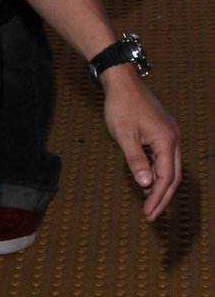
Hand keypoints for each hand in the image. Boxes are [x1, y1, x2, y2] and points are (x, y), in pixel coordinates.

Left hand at [101, 66, 181, 219]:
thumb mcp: (124, 136)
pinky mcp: (163, 132)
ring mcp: (170, 134)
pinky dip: (157, 172)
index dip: (157, 198)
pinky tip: (146, 181)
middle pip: (174, 176)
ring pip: (171, 168)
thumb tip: (146, 184)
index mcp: (166, 140)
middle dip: (162, 197)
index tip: (148, 213)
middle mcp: (174, 138)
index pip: (166, 178)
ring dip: (160, 186)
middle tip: (150, 215)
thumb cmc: (121, 106)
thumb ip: (136, 161)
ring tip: (147, 202)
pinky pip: (165, 158)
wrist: (122, 81)